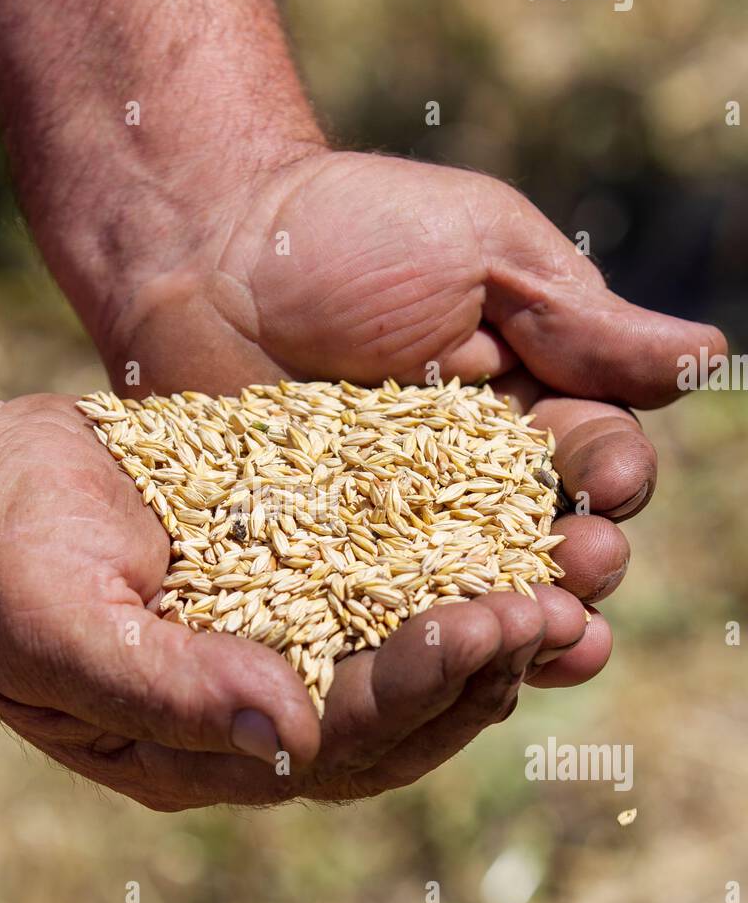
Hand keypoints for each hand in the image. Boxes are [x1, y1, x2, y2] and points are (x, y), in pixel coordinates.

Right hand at [0, 391, 598, 809]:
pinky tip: (503, 518)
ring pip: (403, 646)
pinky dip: (443, 554)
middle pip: (398, 712)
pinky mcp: (280, 564)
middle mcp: (255, 703)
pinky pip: (378, 570)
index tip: (489, 632)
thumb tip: (289, 739)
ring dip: (486, 619)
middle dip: (482, 668)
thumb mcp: (59, 632)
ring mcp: (271, 632)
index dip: (421, 693)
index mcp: (205, 749)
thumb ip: (167, 692)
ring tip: (565, 577)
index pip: (342, 743)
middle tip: (562, 614)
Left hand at [98, 150, 717, 672]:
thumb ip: (580, 318)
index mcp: (527, 402)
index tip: (609, 480)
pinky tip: (451, 671)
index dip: (611, 476)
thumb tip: (706, 356)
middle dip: (580, 562)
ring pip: (478, 594)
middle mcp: (472, 479)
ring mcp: (397, 530)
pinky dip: (421, 647)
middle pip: (548, 542)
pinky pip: (382, 615)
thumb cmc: (348, 231)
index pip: (593, 456)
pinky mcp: (326, 564)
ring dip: (522, 621)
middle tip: (585, 566)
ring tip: (550, 639)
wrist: (205, 249)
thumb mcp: (481, 251)